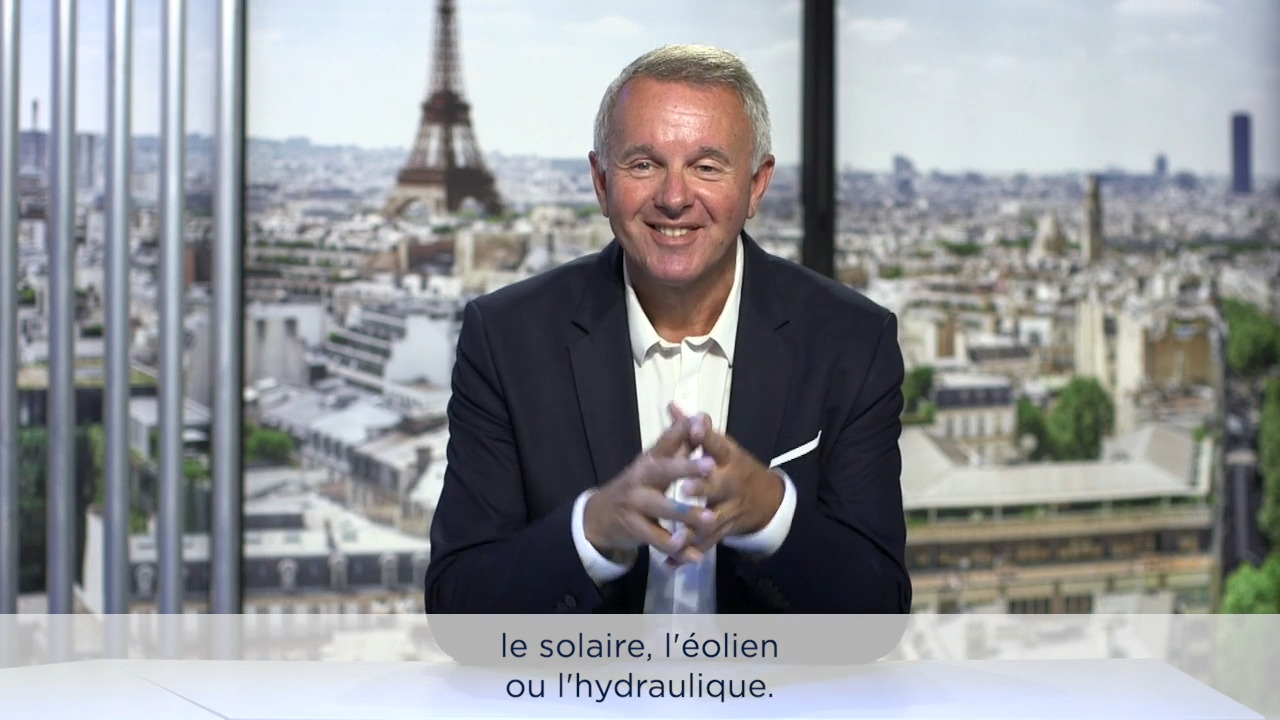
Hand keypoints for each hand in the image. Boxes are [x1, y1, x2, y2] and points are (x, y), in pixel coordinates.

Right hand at [583, 406, 719, 563]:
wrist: (599, 516)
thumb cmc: (637, 486)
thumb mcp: (653, 464)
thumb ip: (678, 445)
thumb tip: (699, 418)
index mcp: (649, 459)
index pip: (666, 441)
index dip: (682, 431)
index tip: (701, 421)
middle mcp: (641, 477)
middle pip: (664, 471)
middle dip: (687, 468)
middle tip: (712, 467)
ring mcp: (635, 503)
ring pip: (663, 508)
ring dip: (687, 515)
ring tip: (710, 520)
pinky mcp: (634, 528)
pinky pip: (658, 539)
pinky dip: (677, 549)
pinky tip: (694, 555)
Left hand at [668, 406, 783, 554]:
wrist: (767, 499)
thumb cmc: (733, 467)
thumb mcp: (718, 447)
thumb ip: (693, 429)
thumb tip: (672, 405)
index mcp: (728, 458)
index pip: (718, 443)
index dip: (706, 435)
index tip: (695, 426)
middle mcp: (731, 482)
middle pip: (718, 485)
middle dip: (703, 487)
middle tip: (686, 489)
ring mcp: (731, 508)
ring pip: (713, 519)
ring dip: (694, 528)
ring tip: (676, 537)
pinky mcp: (726, 529)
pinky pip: (708, 543)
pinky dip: (689, 553)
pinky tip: (671, 561)